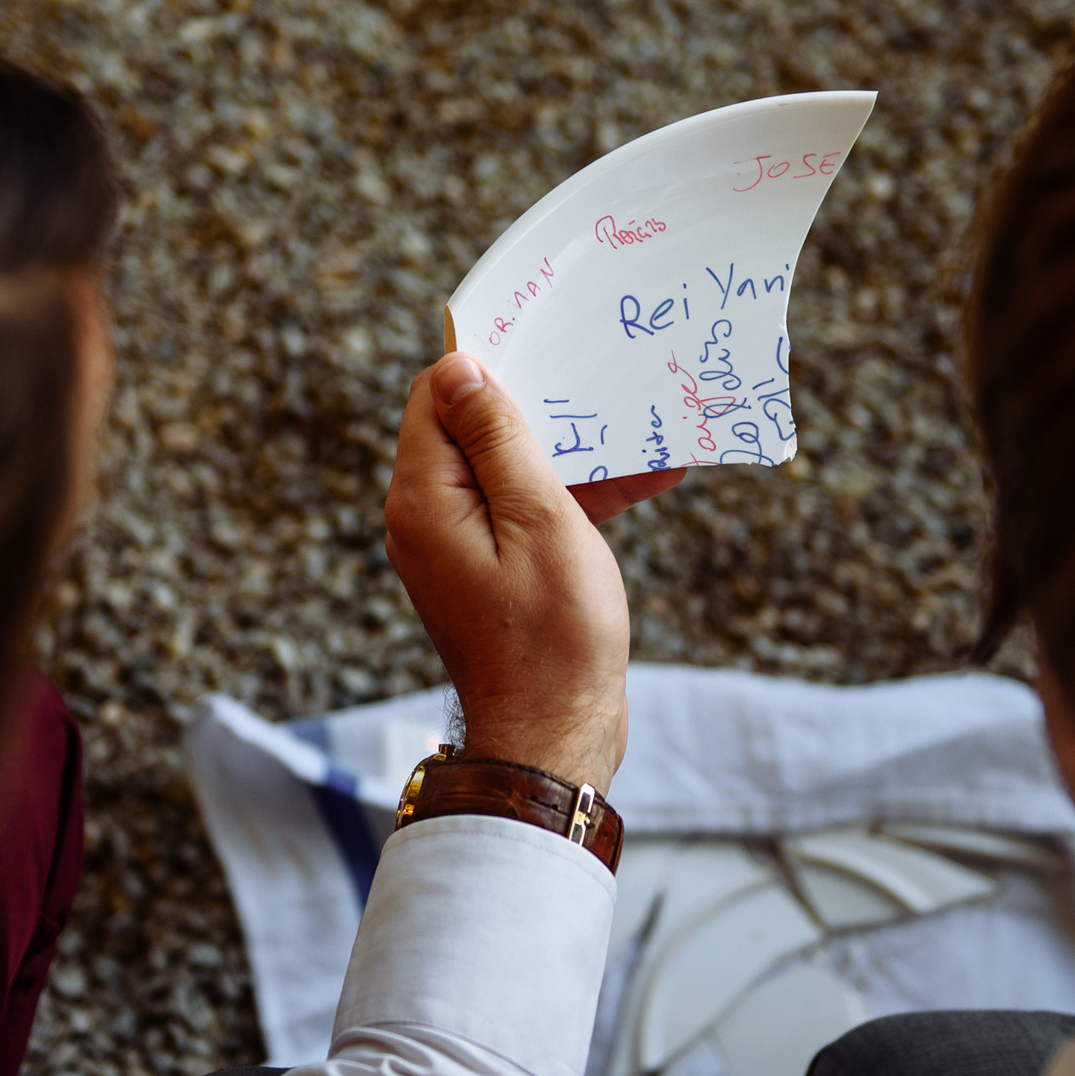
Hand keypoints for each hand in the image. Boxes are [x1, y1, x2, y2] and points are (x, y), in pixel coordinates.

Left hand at [383, 354, 681, 789]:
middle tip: (599, 371)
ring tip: (640, 426)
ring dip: (570, 449)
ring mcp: (456, 547)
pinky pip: (525, 511)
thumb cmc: (553, 639)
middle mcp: (426, 518)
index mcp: (424, 499)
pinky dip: (575, 496)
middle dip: (538, 400)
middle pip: (470, 427)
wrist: (553, 740)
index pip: (435, 395)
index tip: (545, 335)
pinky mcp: (490, 571)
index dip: (486, 361)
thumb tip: (459, 368)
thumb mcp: (538, 523)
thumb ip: (499, 442)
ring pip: (507, 468)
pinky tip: (650, 479)